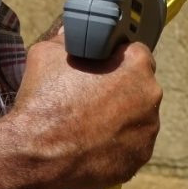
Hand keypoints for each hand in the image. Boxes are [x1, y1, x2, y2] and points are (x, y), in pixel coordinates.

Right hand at [7, 32, 162, 188]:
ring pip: (138, 119)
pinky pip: (132, 146)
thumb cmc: (45, 101)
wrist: (37, 153)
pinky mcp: (140, 156)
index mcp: (136, 64)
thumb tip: (71, 32)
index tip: (103, 71)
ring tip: (91, 127)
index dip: (118, 61)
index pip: (137, 54)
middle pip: (140, 87)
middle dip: (121, 92)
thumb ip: (67, 39)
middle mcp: (150, 94)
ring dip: (122, 120)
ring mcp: (148, 128)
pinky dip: (118, 146)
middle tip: (93, 101)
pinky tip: (95, 146)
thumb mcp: (47, 54)